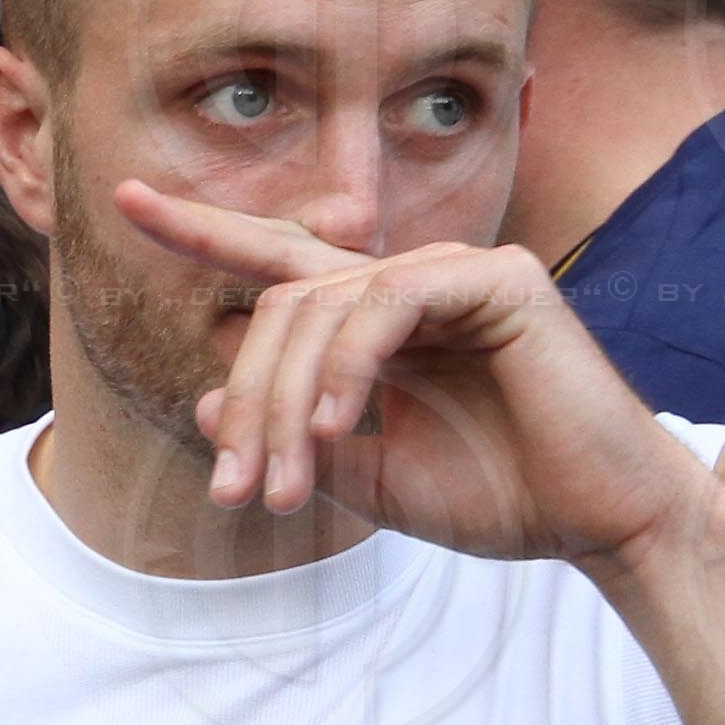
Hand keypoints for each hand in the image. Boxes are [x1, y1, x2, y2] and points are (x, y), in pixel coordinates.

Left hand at [117, 179, 708, 566]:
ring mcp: (453, 270)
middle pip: (278, 307)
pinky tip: (334, 426)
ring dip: (285, 405)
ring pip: (319, 308)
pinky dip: (346, 367)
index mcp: (375, 322)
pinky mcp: (494, 278)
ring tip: (287, 486)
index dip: (201, 229)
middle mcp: (406, 282)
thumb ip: (289, 437)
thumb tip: (205, 399)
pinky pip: (384, 302)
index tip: (126, 201)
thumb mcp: (365, 478)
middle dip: (245, 405)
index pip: (275, 261)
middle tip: (237, 494)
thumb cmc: (495, 496)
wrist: (599, 522)